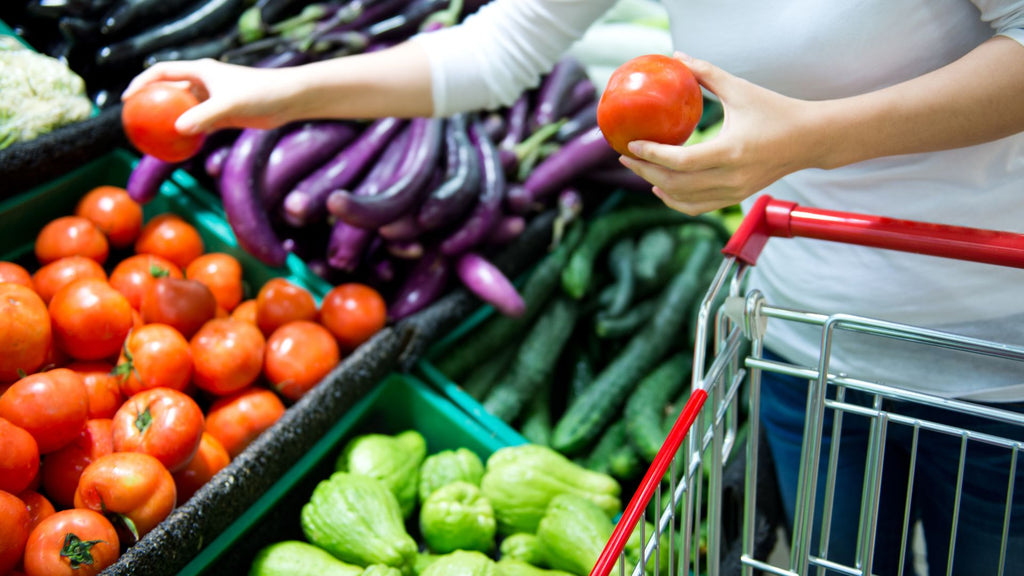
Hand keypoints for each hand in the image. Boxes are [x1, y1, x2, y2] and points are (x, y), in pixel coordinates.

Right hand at [122, 59, 299, 134]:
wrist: (287, 100)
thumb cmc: (260, 94)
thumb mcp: (229, 104)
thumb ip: (204, 116)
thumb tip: (179, 129)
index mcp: (200, 71)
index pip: (162, 72)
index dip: (142, 83)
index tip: (128, 100)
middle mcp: (204, 83)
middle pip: (169, 92)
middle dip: (152, 104)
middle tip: (136, 123)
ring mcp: (213, 99)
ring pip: (184, 111)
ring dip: (169, 123)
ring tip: (153, 139)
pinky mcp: (223, 115)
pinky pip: (199, 125)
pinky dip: (189, 135)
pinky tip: (179, 149)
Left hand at [619, 53, 816, 214]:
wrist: (810, 139)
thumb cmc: (777, 111)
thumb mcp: (740, 89)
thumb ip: (706, 74)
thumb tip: (677, 57)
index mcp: (731, 152)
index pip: (682, 161)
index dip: (652, 155)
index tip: (632, 143)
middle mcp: (731, 177)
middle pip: (676, 183)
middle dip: (645, 171)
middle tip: (626, 155)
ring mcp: (734, 192)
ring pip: (684, 199)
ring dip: (656, 186)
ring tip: (639, 168)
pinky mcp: (736, 197)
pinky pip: (697, 206)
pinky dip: (675, 200)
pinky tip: (660, 188)